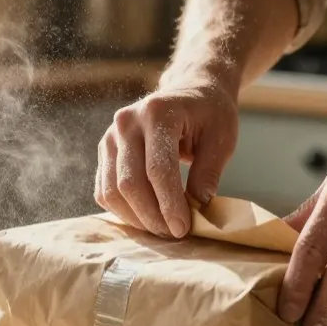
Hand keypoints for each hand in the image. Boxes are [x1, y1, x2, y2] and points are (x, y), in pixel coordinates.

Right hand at [95, 80, 238, 237]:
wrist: (191, 90)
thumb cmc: (210, 114)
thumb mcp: (222, 139)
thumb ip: (209, 172)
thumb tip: (198, 207)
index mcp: (158, 113)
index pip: (158, 169)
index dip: (169, 204)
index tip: (183, 229)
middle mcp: (127, 122)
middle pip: (130, 183)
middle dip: (152, 216)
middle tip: (174, 234)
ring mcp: (111, 135)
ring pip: (112, 190)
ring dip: (136, 218)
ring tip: (162, 229)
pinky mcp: (105, 150)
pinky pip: (104, 190)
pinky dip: (123, 210)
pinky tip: (146, 218)